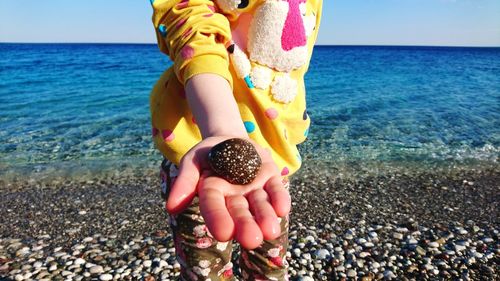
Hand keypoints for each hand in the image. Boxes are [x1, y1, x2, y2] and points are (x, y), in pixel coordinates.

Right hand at [166, 136, 290, 248]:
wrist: (230, 139)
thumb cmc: (207, 154)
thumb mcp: (192, 161)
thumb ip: (185, 181)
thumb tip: (171, 207)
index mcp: (212, 194)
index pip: (214, 208)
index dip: (218, 219)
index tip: (223, 233)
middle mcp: (234, 197)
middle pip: (240, 213)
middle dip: (245, 226)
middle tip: (251, 240)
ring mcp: (254, 189)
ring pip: (260, 206)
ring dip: (265, 217)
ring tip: (270, 231)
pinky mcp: (270, 178)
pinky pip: (276, 190)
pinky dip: (280, 198)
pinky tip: (283, 208)